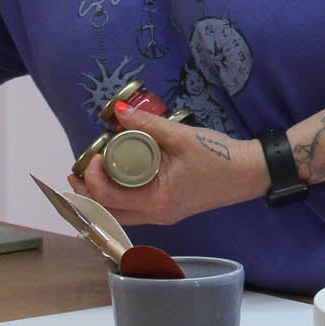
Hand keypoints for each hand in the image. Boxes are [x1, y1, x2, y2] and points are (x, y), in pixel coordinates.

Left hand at [72, 108, 265, 227]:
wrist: (250, 173)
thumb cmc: (220, 157)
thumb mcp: (182, 137)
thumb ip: (148, 125)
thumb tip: (118, 111)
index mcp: (157, 201)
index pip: (109, 197)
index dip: (92, 178)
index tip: (94, 155)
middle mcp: (156, 214)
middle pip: (108, 213)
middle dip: (86, 195)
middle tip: (74, 174)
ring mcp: (163, 214)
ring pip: (120, 214)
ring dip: (100, 198)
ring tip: (89, 177)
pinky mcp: (169, 207)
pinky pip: (134, 209)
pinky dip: (117, 197)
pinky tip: (115, 180)